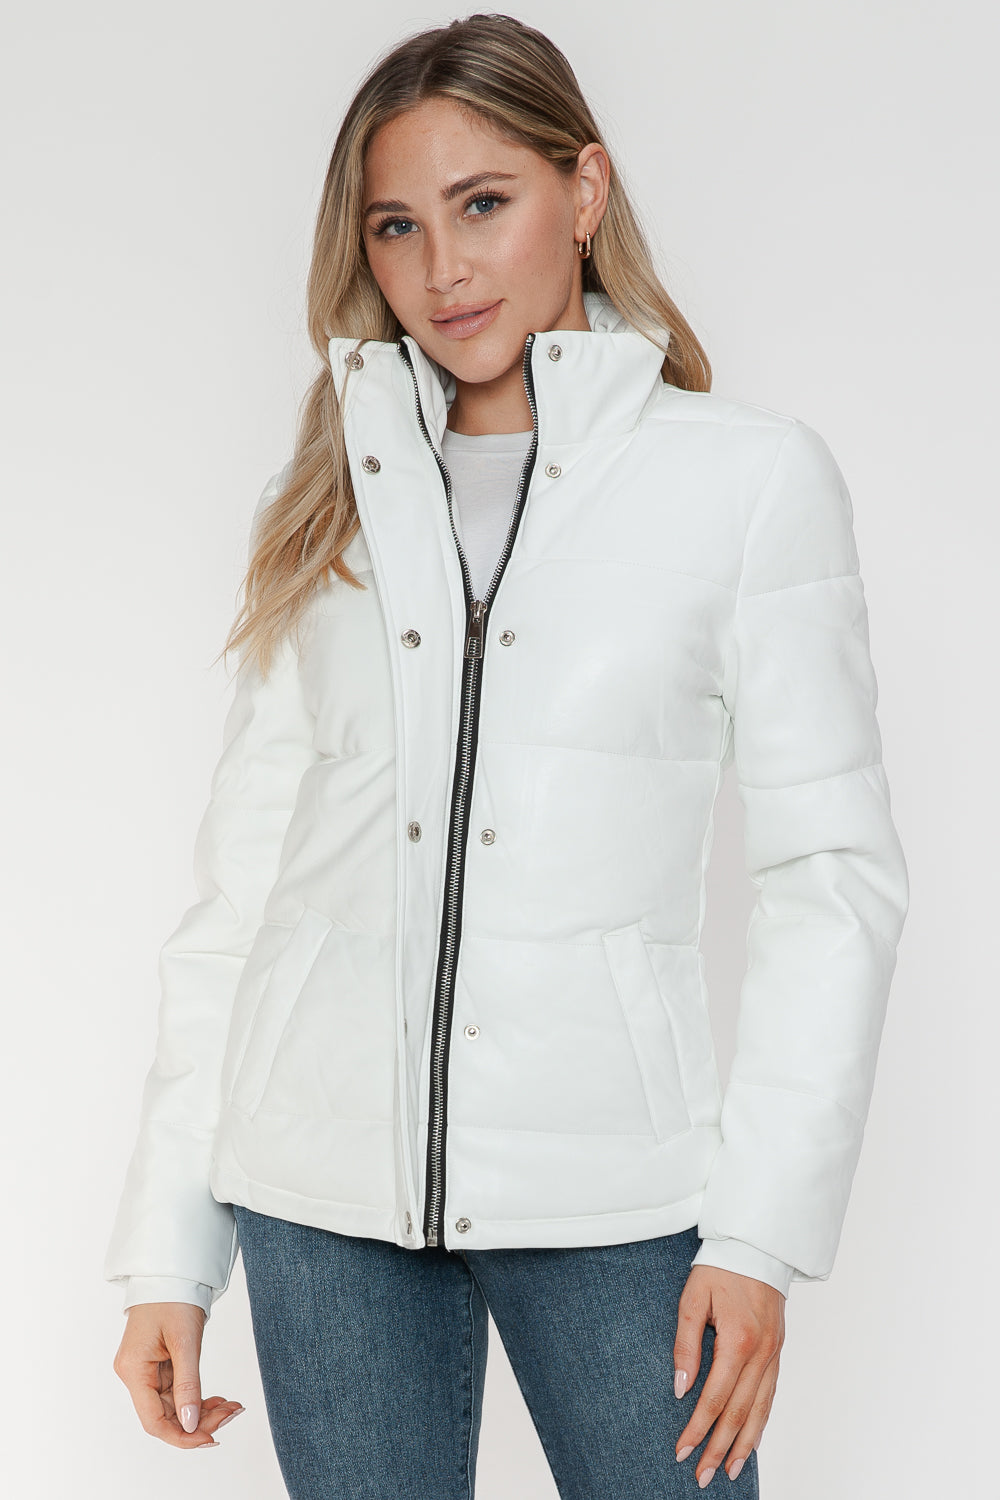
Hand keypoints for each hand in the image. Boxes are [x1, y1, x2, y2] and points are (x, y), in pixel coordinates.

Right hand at [113, 1301, 244, 1448]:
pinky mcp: (158, 1364)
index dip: (182, 1436)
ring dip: (202, 1411)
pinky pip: (177, 1391)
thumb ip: (188, 1385)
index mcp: (133, 1370)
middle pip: (165, 1415)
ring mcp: (145, 1370)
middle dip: (199, 1421)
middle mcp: (135, 1374)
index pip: (154, 1421)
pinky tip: (219, 1399)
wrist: (173, 1271)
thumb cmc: (174, 1297)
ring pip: (174, 1406)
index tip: (211, 1438)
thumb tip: (191, 1426)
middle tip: (232, 1414)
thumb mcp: (185, 1341)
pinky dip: (198, 1397)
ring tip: (232, 1407)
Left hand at [672, 1267, 784, 1486]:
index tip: (682, 1451)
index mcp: (737, 1341)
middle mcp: (761, 1353)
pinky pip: (771, 1395)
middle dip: (719, 1448)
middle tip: (703, 1476)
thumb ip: (686, 1344)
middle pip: (739, 1413)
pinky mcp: (778, 1351)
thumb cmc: (720, 1268)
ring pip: (760, 1410)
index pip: (715, 1398)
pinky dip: (761, 1422)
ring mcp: (774, 1353)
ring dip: (744, 1445)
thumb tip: (680, 1387)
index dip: (697, 1428)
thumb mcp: (693, 1299)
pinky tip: (751, 1439)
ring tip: (729, 1470)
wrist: (756, 1246)